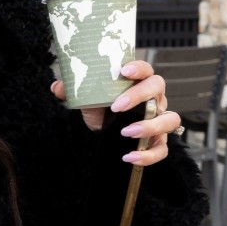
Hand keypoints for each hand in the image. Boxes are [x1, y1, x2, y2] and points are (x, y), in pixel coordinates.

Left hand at [50, 58, 181, 165]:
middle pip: (158, 89)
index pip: (146, 69)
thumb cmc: (102, 108)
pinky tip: (130, 157)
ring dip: (150, 126)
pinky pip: (162, 149)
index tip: (124, 71)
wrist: (104, 131)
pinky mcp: (158, 141)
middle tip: (117, 107)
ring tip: (127, 133)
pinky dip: (148, 155)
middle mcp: (154, 98)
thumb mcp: (88, 98)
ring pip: (169, 119)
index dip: (138, 68)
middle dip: (139, 96)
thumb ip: (74, 90)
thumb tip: (57, 87)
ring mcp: (159, 119)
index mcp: (140, 82)